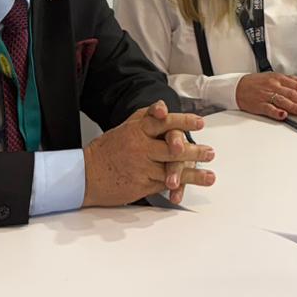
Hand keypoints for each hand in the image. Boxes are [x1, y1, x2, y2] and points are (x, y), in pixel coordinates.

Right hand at [82, 101, 214, 206]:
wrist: (85, 175)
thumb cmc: (107, 149)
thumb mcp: (125, 126)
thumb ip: (145, 117)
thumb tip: (163, 109)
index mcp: (137, 130)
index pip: (164, 122)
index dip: (183, 121)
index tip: (199, 122)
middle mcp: (141, 148)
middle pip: (173, 148)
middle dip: (194, 151)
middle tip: (210, 152)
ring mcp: (141, 168)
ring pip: (172, 170)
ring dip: (193, 174)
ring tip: (210, 176)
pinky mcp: (141, 186)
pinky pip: (162, 185)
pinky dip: (177, 186)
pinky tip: (190, 188)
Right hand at [236, 71, 296, 118]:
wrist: (237, 87)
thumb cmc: (256, 83)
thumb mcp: (274, 76)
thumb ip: (291, 79)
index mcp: (279, 78)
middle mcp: (273, 85)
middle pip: (292, 93)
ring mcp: (266, 95)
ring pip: (282, 100)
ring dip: (294, 106)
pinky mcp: (258, 104)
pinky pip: (268, 108)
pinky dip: (276, 112)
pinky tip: (283, 115)